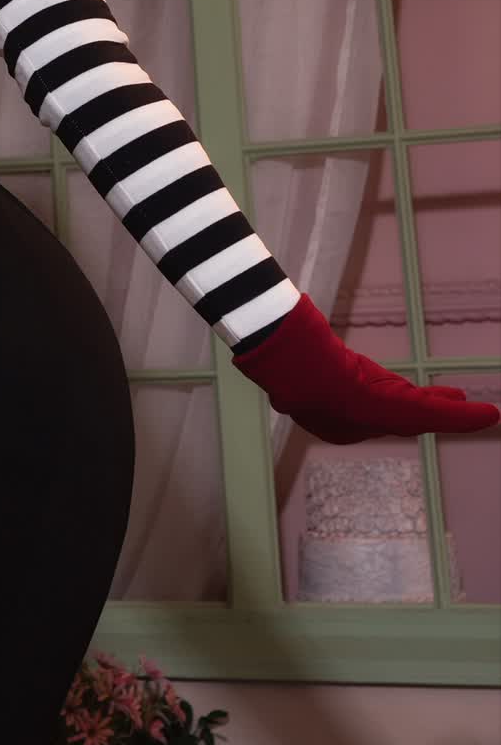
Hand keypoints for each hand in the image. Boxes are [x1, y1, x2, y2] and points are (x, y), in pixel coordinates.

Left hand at [232, 292, 500, 443]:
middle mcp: (360, 422)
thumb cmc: (289, 355)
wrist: (295, 368)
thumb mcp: (295, 345)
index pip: (374, 410)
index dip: (397, 402)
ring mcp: (380, 419)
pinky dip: (464, 417)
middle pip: (404, 415)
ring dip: (453, 415)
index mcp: (336, 412)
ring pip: (423, 416)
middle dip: (430, 409)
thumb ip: (290, 335)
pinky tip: (491, 413)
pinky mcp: (400, 412)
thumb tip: (267, 322)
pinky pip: (437, 417)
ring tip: (481, 411)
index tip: (411, 390)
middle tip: (453, 398)